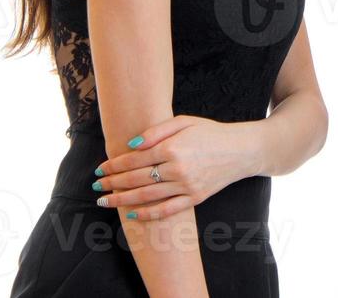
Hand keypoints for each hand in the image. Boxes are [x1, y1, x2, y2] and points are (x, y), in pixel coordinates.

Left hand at [93, 116, 259, 221]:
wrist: (241, 151)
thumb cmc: (210, 132)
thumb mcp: (184, 122)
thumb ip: (156, 131)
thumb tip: (131, 145)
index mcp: (173, 147)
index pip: (135, 159)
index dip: (114, 165)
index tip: (100, 169)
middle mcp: (178, 169)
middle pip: (137, 179)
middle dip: (113, 183)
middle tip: (96, 187)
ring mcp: (187, 186)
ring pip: (147, 196)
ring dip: (123, 200)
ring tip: (105, 202)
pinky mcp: (195, 198)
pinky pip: (167, 210)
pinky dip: (148, 214)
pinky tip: (132, 215)